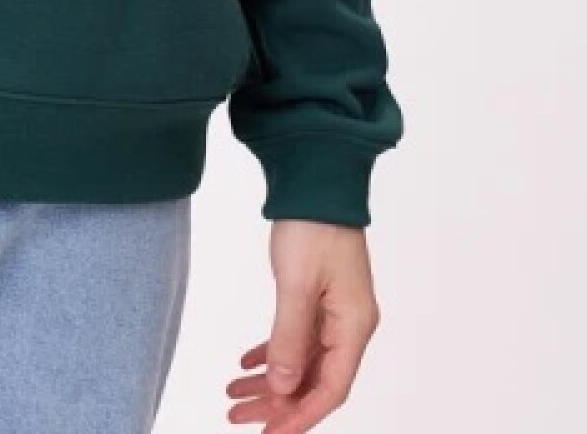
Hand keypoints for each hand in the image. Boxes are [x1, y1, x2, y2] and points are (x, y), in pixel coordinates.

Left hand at [225, 219, 380, 430]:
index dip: (299, 417)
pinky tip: (247, 362)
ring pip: (302, 361)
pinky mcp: (320, 296)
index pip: (330, 390)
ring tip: (233, 393)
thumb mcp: (296, 285)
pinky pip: (297, 337)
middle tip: (236, 416)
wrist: (317, 177)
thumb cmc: (313, 226)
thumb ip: (289, 339)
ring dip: (270, 380)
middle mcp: (349, 325)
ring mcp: (335, 311)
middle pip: (313, 380)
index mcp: (353, 327)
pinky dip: (273, 351)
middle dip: (277, 403)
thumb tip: (284, 388)